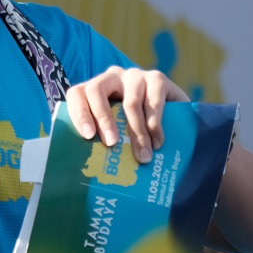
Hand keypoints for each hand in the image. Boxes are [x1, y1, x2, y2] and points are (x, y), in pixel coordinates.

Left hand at [64, 64, 188, 162]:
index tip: (88, 136)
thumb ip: (105, 141)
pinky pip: (153, 103)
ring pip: (129, 103)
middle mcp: (111, 77)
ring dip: (136, 133)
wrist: (175, 114)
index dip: (79, 113)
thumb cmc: (137, 128)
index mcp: (95, 90)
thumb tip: (92, 176)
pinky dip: (155, 126)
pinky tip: (157, 143)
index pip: (77, 94)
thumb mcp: (118, 129)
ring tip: (142, 157)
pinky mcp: (157, 78)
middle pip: (96, 91)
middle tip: (111, 143)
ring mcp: (134, 76)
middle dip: (102, 119)